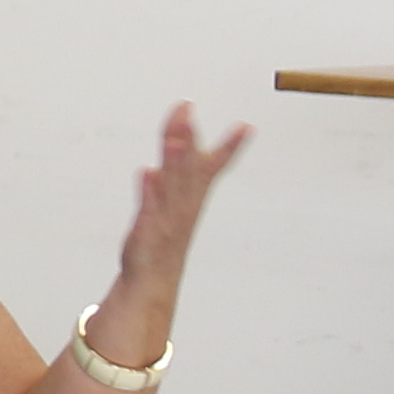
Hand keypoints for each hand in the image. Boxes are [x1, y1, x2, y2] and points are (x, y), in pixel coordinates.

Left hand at [90, 105, 250, 356]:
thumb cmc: (161, 241)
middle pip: (189, 169)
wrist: (150, 283)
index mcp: (191, 199)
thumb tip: (168, 148)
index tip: (246, 126)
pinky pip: (151, 210)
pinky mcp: (149, 232)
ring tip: (173, 135)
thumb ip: (171, 174)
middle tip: (187, 110)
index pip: (212, 167)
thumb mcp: (171, 204)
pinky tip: (147, 172)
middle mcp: (184, 207)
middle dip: (188, 139)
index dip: (230, 147)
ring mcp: (168, 219)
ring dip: (173, 160)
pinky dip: (150, 191)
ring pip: (173, 185)